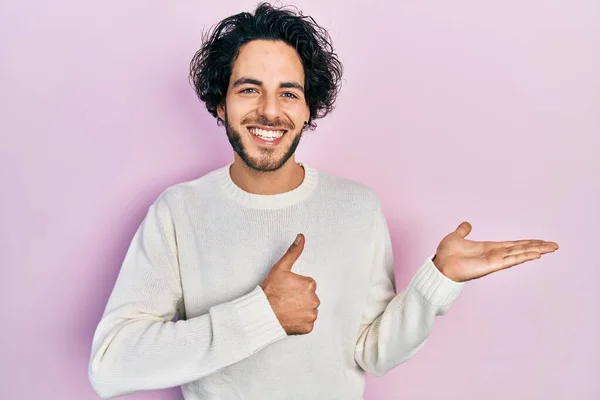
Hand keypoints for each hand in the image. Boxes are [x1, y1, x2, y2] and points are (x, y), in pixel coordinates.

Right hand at [260, 234, 319, 334]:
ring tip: (286, 308)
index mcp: (310, 285)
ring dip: (301, 310)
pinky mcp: (308, 327)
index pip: (307, 285)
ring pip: (309, 310)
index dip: (296, 287)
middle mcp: (314, 300)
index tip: (286, 290)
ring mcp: (311, 315)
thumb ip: (293, 252)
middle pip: (309, 297)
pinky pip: (307, 323)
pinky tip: (289, 317)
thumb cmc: (270, 291)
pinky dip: (300, 322)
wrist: (261, 313)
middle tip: (285, 299)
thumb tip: (301, 237)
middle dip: (300, 298)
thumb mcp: (280, 268)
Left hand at [432, 222, 558, 282]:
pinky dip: (524, 256)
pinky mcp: (493, 265)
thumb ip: (463, 231)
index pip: (513, 244)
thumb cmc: (446, 254)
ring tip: (552, 248)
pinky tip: (537, 254)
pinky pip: (512, 260)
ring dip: (537, 250)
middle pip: (521, 249)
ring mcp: (496, 260)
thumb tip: (467, 224)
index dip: (527, 242)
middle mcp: (496, 254)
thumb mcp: (456, 237)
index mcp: (489, 247)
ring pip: (520, 253)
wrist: (440, 265)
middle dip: (538, 247)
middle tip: (554, 245)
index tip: (540, 241)